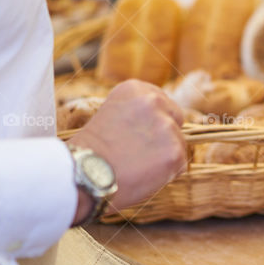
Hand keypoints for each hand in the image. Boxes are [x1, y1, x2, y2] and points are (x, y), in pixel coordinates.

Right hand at [69, 80, 185, 221]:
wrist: (83, 174)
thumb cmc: (91, 152)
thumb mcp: (112, 116)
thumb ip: (137, 114)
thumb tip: (162, 125)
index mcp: (135, 89)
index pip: (162, 102)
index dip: (154, 121)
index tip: (140, 134)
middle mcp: (154, 102)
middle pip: (176, 120)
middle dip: (165, 136)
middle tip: (141, 152)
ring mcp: (167, 126)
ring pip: (179, 144)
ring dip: (164, 156)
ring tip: (137, 166)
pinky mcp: (175, 151)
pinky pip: (180, 164)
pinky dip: (167, 173)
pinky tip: (145, 175)